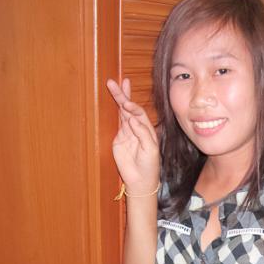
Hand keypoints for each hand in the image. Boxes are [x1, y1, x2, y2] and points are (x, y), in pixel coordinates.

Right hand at [106, 78, 159, 192]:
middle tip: (115, 82)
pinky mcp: (118, 139)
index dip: (132, 107)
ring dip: (118, 99)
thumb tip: (132, 119)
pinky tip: (115, 102)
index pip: (139, 114)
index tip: (126, 104)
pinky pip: (117, 122)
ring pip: (122, 113)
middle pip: (129, 108)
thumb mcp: (151, 150)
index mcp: (147, 130)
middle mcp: (137, 128)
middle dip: (123, 95)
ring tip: (113, 85)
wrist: (140, 180)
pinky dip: (116, 112)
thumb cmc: (150, 166)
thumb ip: (142, 134)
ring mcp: (127, 133)